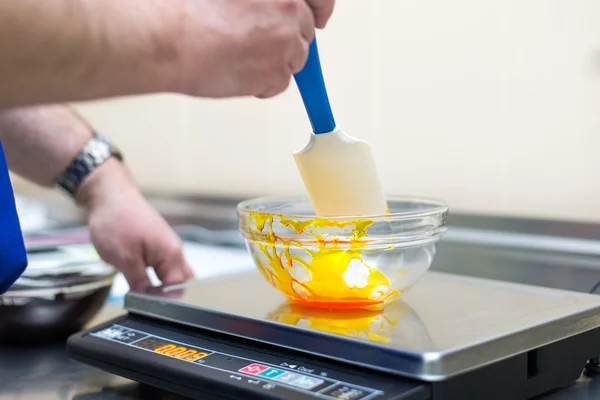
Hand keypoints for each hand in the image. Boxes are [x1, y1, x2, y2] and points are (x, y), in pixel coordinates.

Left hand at [76, 158, 193, 290]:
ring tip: (134, 281)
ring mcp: (166, 244)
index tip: (143, 303)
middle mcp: (174, 249)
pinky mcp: (156, 241)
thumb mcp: (124, 259)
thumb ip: (139, 282)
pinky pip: (159, 263)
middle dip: (164, 292)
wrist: (109, 194)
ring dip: (154, 281)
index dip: (161, 300)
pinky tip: (132, 268)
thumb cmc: (117, 221)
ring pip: (169, 272)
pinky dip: (149, 270)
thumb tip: (147, 299)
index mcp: (172, 254)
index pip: (177, 288)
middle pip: (180, 281)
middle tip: (142, 296)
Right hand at [170, 0, 335, 98]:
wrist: (171, 39)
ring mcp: (286, 43)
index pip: (320, 0)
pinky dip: (262, 83)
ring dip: (273, 62)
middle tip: (256, 44)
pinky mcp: (277, 73)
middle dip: (286, 40)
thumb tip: (273, 13)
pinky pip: (279, 83)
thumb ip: (265, 1)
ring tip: (239, 57)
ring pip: (294, 60)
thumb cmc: (191, 10)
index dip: (319, 11)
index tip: (317, 19)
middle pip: (304, 34)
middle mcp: (290, 12)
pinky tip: (237, 72)